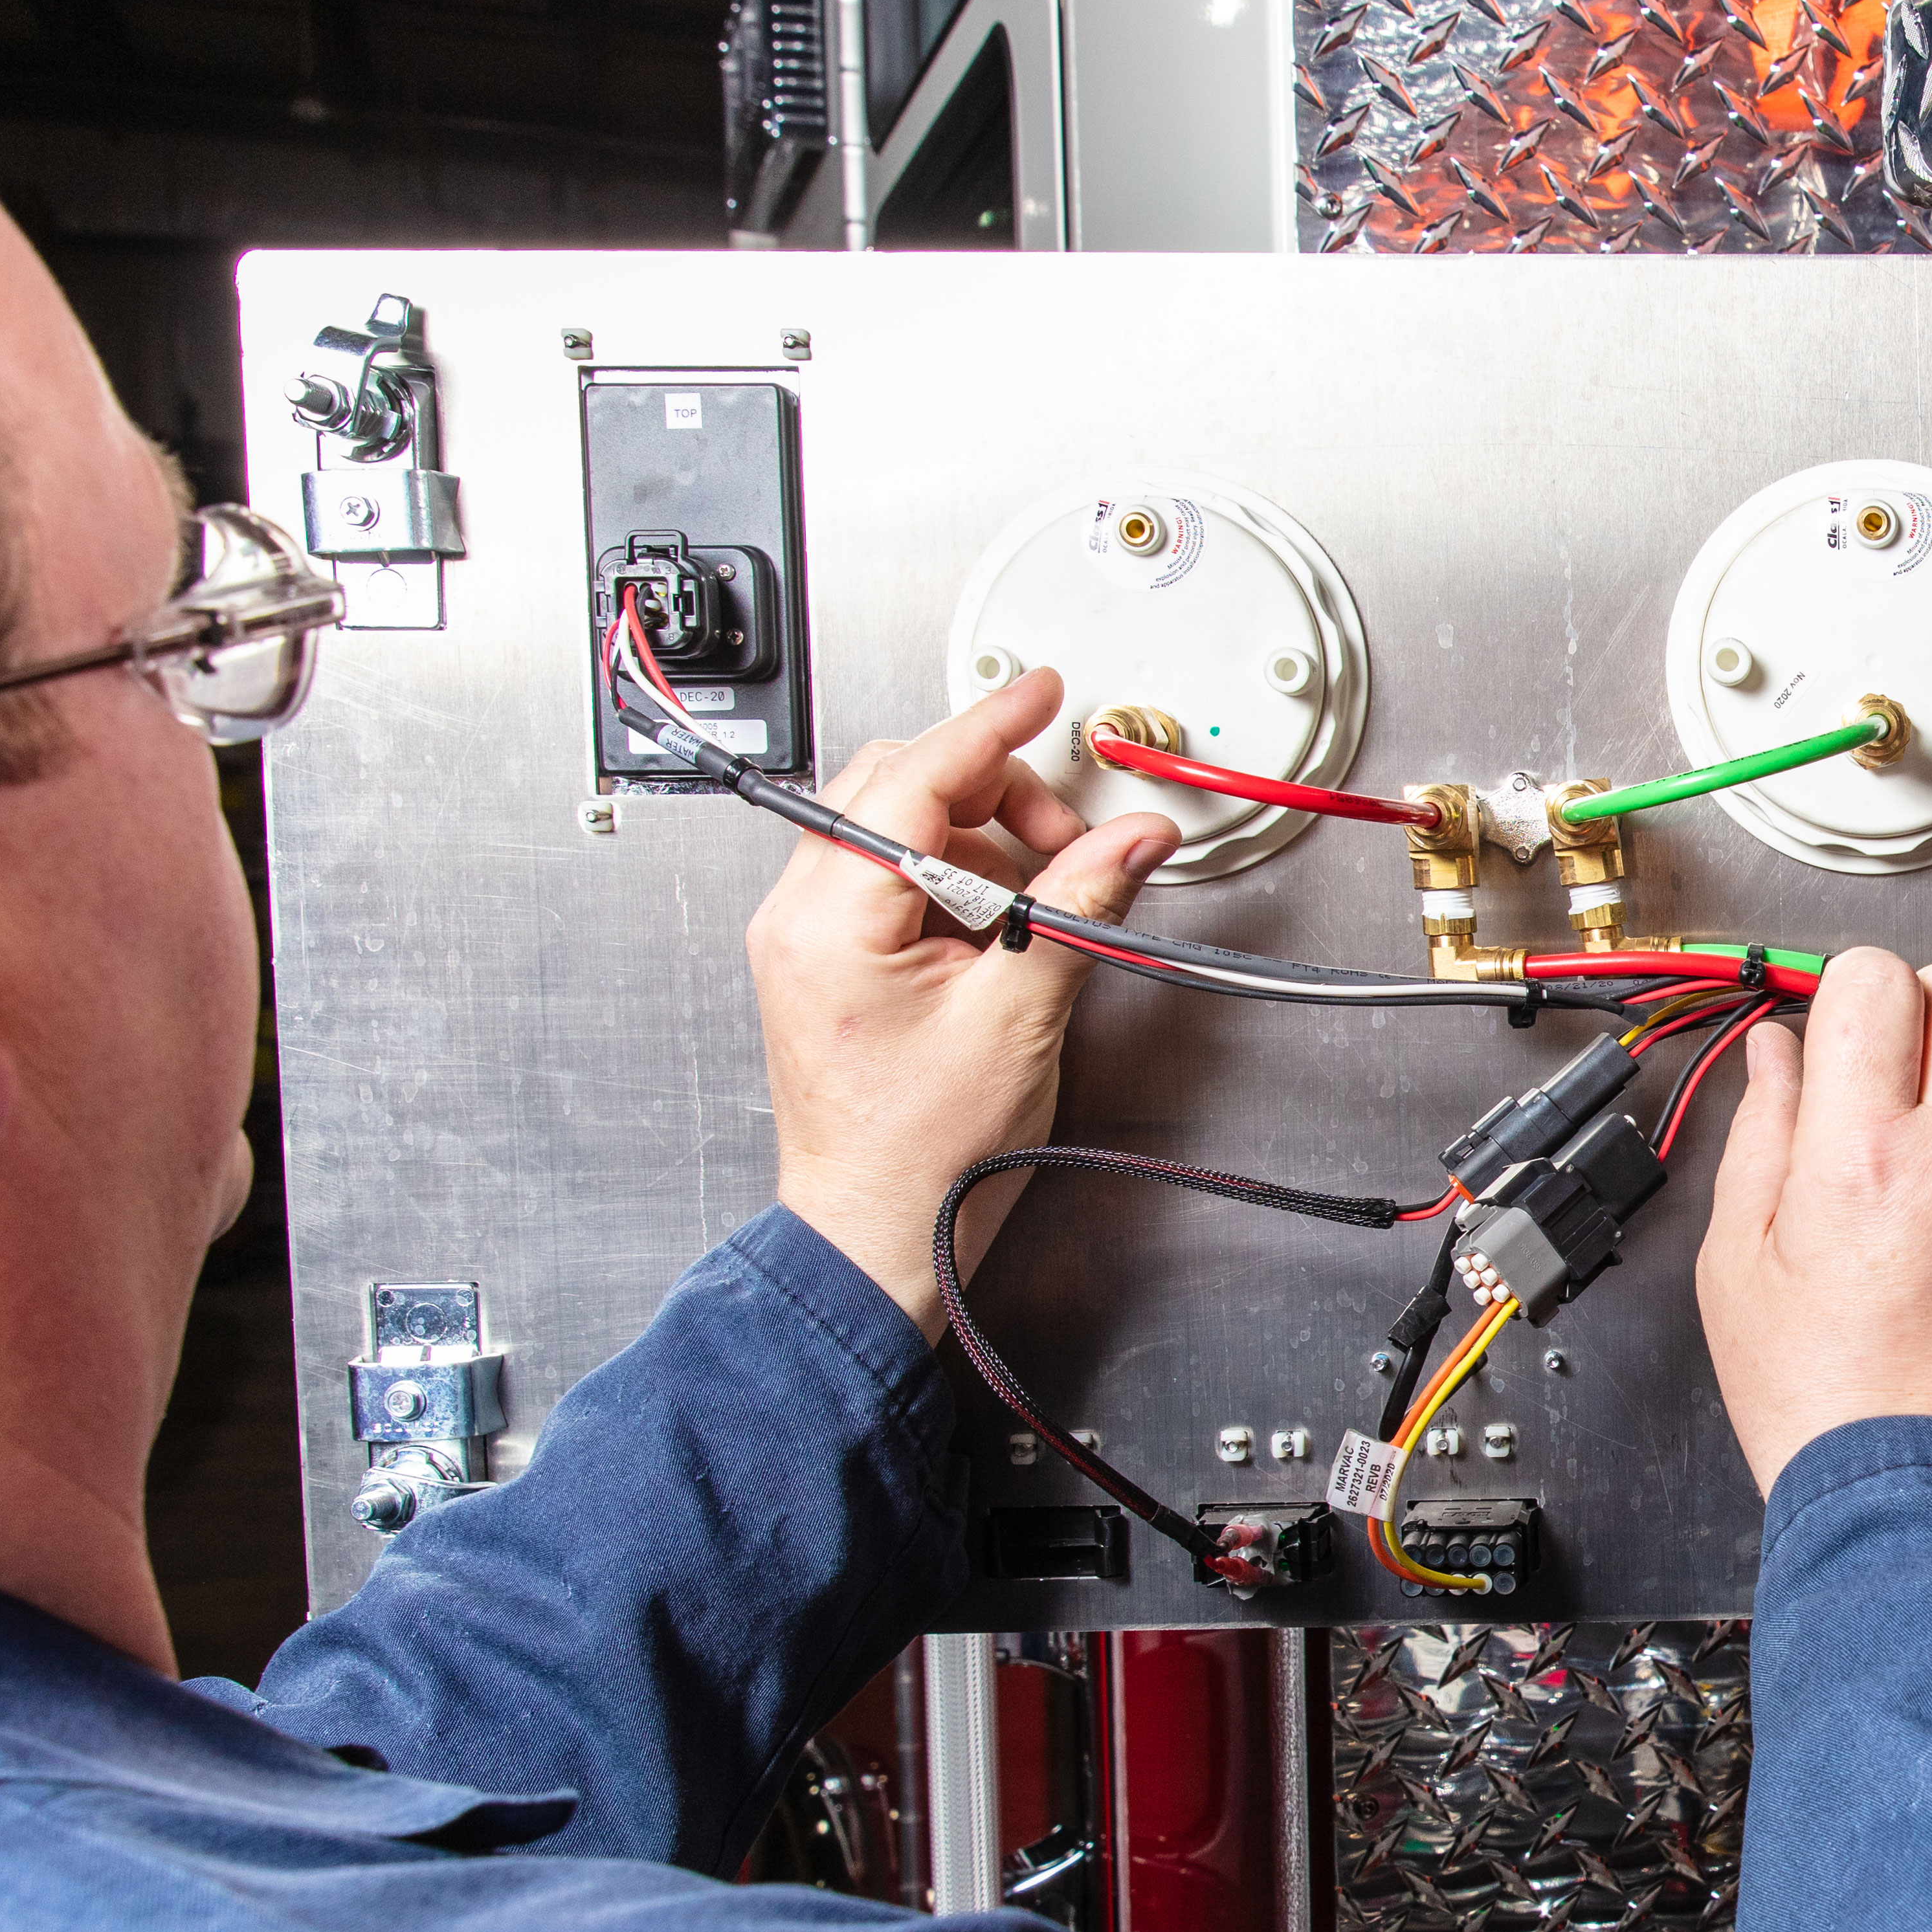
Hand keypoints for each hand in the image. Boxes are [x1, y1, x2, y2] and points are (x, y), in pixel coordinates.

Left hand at [753, 669, 1176, 1333]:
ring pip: (903, 829)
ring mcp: (809, 937)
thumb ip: (1080, 907)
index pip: (914, 777)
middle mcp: (800, 915)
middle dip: (997, 797)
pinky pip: (897, 879)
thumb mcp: (1020, 1017)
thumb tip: (1131, 838)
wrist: (878, 1236)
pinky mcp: (830, 960)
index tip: (1038, 694)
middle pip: (903, 787)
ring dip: (985, 844)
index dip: (990, 728)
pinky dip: (961, 883)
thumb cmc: (923, 1157)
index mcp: (828, 918)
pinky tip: (1003, 934)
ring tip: (1041, 910)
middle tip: (1067, 843)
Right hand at [1692, 949, 1931, 1490]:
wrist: (1923, 1503)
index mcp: (1865, 1155)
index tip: (1833, 1030)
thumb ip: (1760, 1135)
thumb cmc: (1826, 1404)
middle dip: (1925, 1000)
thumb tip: (1776, 1056)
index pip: (1874, 981)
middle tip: (1894, 1054)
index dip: (1843, 991)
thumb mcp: (1738, 1264)